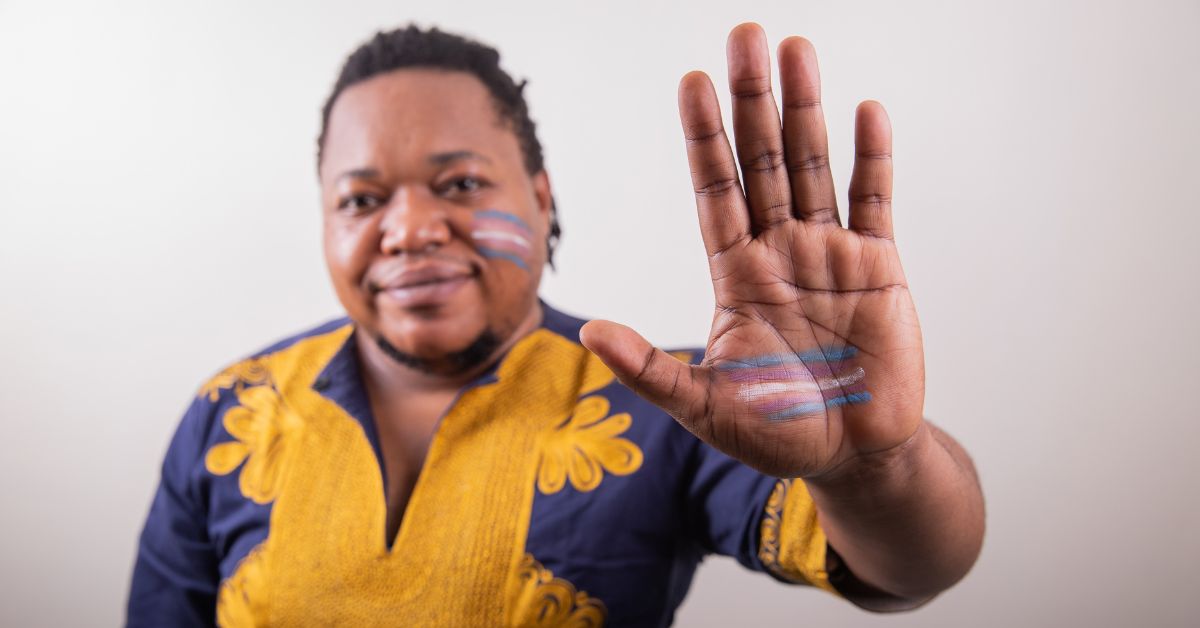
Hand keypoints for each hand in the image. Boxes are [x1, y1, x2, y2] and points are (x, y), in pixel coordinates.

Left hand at [580, 23, 924, 479]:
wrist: (853, 457)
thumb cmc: (777, 433)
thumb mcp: (704, 406)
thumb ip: (651, 370)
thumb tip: (589, 334)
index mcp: (736, 275)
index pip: (714, 190)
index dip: (703, 137)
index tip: (691, 82)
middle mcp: (779, 251)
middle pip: (761, 161)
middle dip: (752, 100)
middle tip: (744, 36)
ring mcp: (829, 254)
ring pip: (814, 166)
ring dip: (806, 110)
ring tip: (797, 50)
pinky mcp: (880, 267)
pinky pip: (875, 201)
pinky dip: (873, 158)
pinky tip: (864, 110)